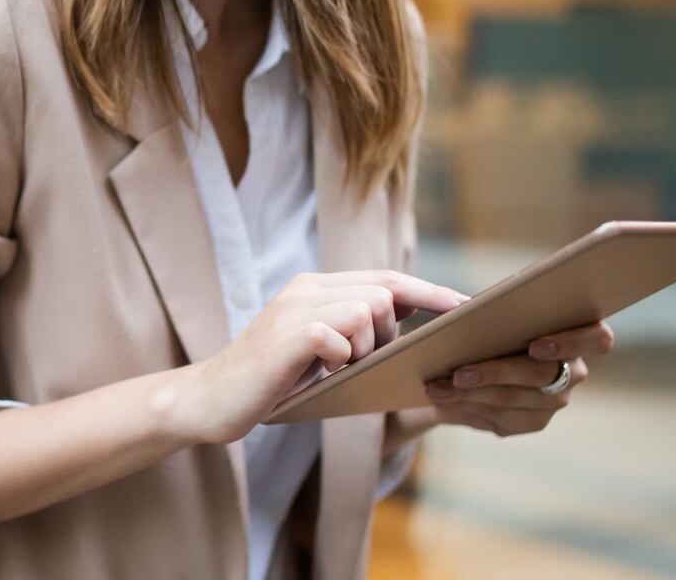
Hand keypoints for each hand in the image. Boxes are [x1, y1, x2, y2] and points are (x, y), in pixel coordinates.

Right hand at [172, 270, 467, 445]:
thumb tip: (401, 330)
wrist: (210, 398)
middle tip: (362, 361)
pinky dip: (341, 359)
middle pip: (383, 290)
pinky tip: (321, 372)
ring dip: (366, 348)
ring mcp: (295, 308)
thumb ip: (349, 330)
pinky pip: (341, 336)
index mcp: (314, 286)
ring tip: (338, 368)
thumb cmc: (267, 381)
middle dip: (392, 331)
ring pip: (368, 309)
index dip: (428, 290)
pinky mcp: (288, 335)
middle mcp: (305, 288)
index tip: (465, 306)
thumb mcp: (315, 349)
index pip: (385, 277)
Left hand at [422, 321, 613, 436]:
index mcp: (580, 334)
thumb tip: (466, 311)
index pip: (597, 339)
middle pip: (539, 376)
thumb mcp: (502, 309)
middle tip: (457, 374)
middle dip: (494, 374)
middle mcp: (574, 373)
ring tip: (435, 388)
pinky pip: (500, 420)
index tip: (535, 346)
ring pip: (513, 401)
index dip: (571, 343)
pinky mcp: (533, 422)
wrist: (483, 355)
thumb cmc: (500, 321)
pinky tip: (444, 404)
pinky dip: (468, 410)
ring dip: (469, 395)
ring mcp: (555, 402)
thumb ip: (500, 309)